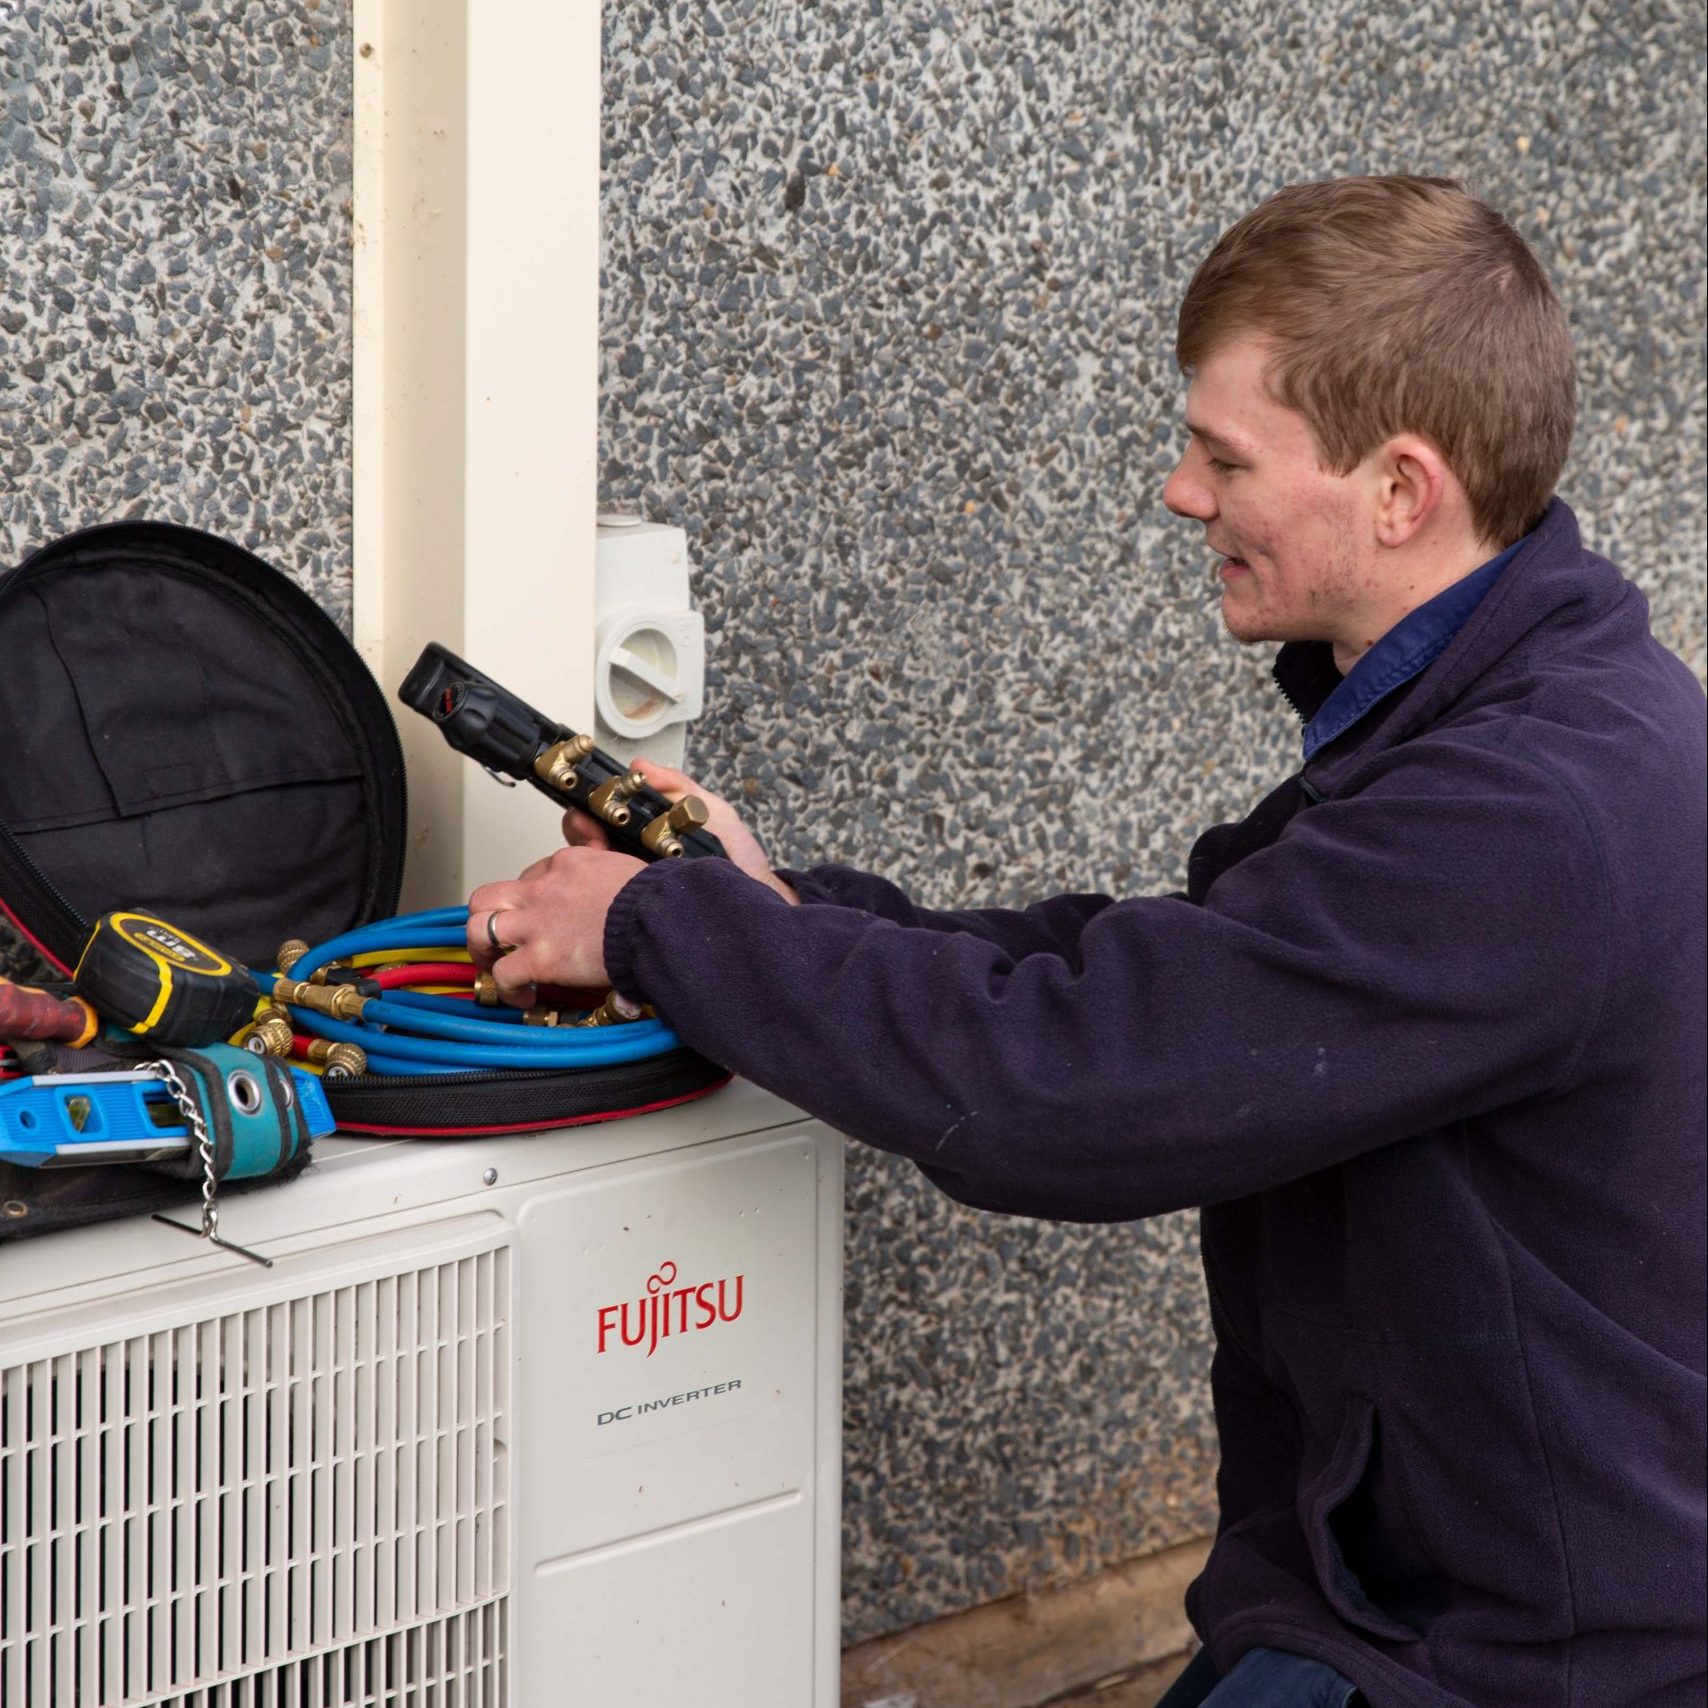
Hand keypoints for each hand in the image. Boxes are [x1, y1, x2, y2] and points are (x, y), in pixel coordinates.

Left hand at [467, 845, 645, 1004]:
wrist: (660, 919)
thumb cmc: (656, 899)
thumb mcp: (625, 865)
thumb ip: (606, 866)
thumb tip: (609, 876)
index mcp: (566, 865)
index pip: (530, 876)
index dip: (529, 899)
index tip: (538, 917)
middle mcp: (543, 889)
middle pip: (488, 896)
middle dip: (486, 919)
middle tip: (496, 940)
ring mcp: (538, 923)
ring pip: (479, 929)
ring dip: (482, 951)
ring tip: (495, 967)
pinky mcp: (541, 958)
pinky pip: (503, 974)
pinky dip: (507, 989)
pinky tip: (523, 997)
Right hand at [560, 757, 798, 903]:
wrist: (758, 901)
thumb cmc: (738, 861)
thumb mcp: (712, 813)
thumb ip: (680, 788)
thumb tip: (641, 766)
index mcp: (645, 830)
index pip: (600, 816)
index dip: (587, 810)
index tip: (589, 811)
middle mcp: (631, 856)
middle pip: (584, 840)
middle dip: (581, 832)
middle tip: (594, 838)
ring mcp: (630, 883)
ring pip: (588, 870)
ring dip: (586, 860)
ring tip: (604, 857)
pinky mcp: (634, 908)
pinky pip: (605, 898)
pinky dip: (600, 886)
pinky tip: (612, 880)